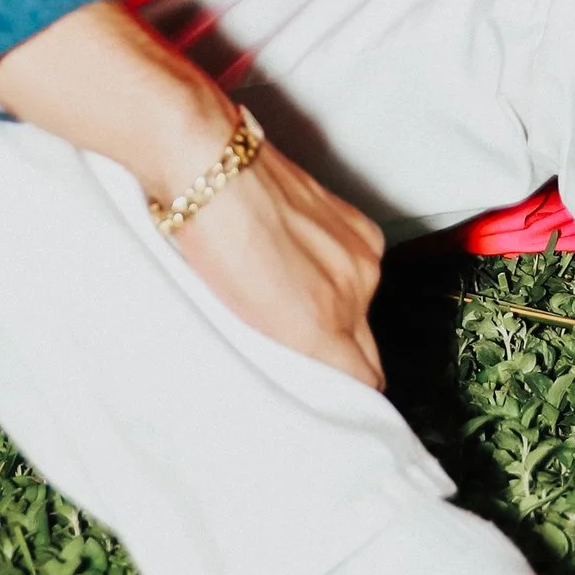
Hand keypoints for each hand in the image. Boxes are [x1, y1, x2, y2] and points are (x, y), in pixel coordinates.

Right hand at [0, 0, 386, 386]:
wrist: (207, 168)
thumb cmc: (223, 185)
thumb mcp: (273, 222)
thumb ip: (293, 258)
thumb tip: (277, 283)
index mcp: (357, 240)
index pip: (361, 313)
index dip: (336, 341)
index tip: (310, 356)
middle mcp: (366, 267)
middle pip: (362, 340)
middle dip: (332, 360)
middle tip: (292, 372)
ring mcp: (351, 297)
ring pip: (354, 364)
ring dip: (322, 375)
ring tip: (281, 378)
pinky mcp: (323, 324)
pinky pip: (348, 382)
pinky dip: (334, 399)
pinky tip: (309, 406)